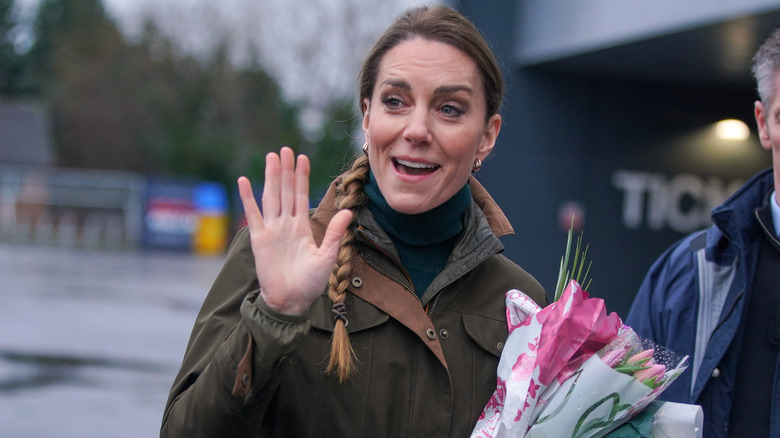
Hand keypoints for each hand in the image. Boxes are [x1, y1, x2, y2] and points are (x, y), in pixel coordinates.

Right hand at [238, 147, 352, 314]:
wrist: (292, 301)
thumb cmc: (310, 283)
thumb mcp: (327, 255)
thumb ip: (334, 232)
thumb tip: (348, 212)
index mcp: (302, 227)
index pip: (301, 196)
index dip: (302, 177)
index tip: (303, 158)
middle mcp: (286, 225)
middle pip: (286, 191)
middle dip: (286, 170)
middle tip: (285, 149)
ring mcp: (272, 230)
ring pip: (271, 197)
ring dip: (271, 177)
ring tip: (271, 157)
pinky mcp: (259, 239)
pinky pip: (253, 214)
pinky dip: (248, 197)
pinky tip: (244, 180)